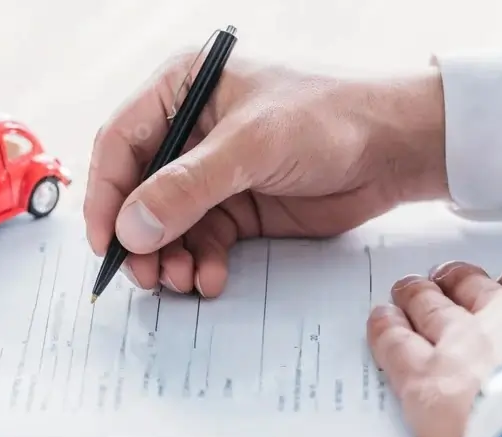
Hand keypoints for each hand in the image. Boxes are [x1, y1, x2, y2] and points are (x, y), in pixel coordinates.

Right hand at [84, 53, 447, 296]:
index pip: (121, 143)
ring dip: (169, 257)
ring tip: (182, 280)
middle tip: (146, 275)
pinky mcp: (236, 206)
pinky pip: (201, 241)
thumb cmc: (330, 117)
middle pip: (139, 191)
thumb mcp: (251, 146)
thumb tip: (131, 228)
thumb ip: (187, 188)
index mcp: (182, 89)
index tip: (107, 241)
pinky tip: (210, 276)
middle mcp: (191, 131)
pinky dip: (200, 262)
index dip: (106, 195)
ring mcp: (213, 173)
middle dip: (140, 237)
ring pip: (167, 224)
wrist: (395, 148)